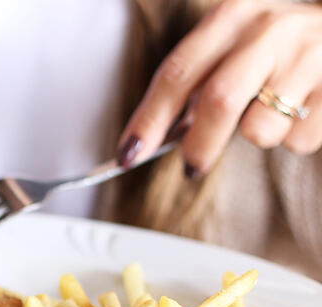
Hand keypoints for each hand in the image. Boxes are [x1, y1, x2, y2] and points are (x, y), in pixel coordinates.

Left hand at [118, 0, 321, 176]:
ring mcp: (309, 54)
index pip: (177, 73)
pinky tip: (303, 110)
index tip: (128, 154)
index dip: (148, 119)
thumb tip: (155, 138)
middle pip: (219, 100)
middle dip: (199, 145)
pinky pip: (298, 140)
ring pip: (260, 128)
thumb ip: (199, 83)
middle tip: (192, 166)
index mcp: (232, 15)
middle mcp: (269, 29)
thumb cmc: (279, 46)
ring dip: (257, 136)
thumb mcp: (236, 46)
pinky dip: (292, 139)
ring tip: (270, 115)